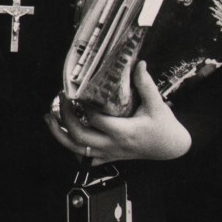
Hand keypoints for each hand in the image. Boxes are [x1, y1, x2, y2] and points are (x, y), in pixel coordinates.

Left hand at [45, 61, 191, 163]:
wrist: (172, 147)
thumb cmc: (164, 126)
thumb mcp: (157, 104)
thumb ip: (145, 84)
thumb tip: (139, 63)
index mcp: (123, 132)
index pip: (94, 120)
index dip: (82, 106)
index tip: (76, 91)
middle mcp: (113, 145)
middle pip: (79, 136)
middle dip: (65, 118)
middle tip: (61, 98)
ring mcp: (110, 153)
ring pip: (77, 150)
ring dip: (60, 135)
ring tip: (49, 118)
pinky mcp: (110, 157)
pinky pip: (86, 158)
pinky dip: (73, 148)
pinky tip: (65, 135)